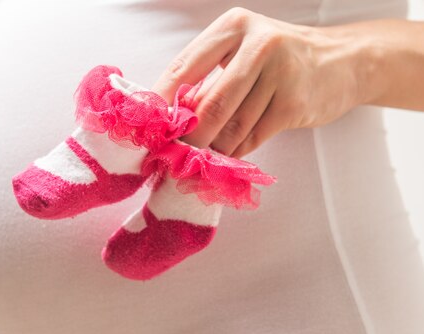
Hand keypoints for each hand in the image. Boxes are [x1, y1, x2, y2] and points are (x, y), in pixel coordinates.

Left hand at [152, 7, 364, 158]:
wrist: (342, 62)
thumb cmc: (279, 60)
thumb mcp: (241, 52)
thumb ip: (207, 78)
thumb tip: (169, 117)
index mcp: (233, 26)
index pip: (184, 67)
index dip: (160, 102)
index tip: (147, 125)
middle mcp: (258, 44)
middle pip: (208, 106)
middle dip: (188, 135)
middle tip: (176, 150)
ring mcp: (280, 74)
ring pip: (229, 128)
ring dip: (213, 147)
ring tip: (207, 150)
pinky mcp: (294, 104)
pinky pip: (250, 139)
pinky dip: (235, 150)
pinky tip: (232, 149)